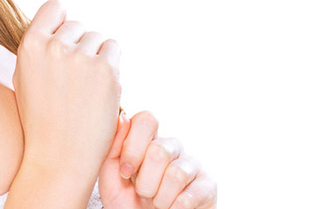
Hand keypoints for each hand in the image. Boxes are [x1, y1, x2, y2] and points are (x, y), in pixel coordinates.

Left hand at [98, 110, 216, 208]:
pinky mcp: (208, 185)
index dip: (133, 146)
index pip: (147, 120)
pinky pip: (190, 196)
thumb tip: (122, 118)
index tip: (125, 173)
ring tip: (158, 204)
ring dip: (160, 199)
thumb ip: (112, 150)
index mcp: (148, 141)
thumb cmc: (127, 204)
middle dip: (145, 182)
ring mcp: (192, 165)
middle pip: (159, 150)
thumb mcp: (111, 180)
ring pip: (176, 174)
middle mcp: (172, 148)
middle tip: (143, 194)